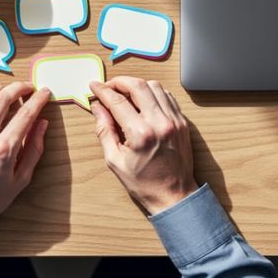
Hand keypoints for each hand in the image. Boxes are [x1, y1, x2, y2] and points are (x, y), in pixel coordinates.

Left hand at [0, 82, 50, 227]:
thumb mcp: (21, 179)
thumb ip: (34, 150)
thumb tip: (42, 125)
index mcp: (4, 150)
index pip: (25, 114)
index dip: (38, 99)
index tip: (44, 93)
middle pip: (2, 99)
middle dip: (19, 87)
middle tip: (27, 87)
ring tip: (6, 90)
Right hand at [89, 77, 196, 214]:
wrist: (175, 196)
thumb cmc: (144, 183)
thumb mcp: (115, 160)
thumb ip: (104, 130)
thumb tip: (97, 107)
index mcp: (141, 134)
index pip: (118, 101)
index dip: (103, 91)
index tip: (94, 86)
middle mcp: (160, 123)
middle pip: (138, 86)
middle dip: (119, 82)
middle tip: (108, 87)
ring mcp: (174, 121)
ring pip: (155, 87)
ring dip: (137, 85)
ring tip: (125, 93)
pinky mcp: (182, 122)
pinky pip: (167, 96)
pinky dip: (153, 92)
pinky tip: (143, 100)